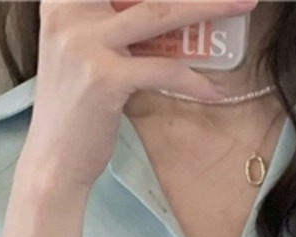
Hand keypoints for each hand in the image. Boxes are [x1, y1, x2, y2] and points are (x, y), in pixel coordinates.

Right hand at [24, 0, 258, 193]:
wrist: (54, 161)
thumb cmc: (76, 109)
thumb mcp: (84, 52)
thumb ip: (111, 25)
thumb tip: (167, 10)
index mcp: (61, 0)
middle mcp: (68, 11)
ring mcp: (85, 42)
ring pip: (159, 12)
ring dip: (209, 7)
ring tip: (242, 5)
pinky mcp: (104, 78)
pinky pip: (163, 70)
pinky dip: (193, 80)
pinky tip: (213, 91)